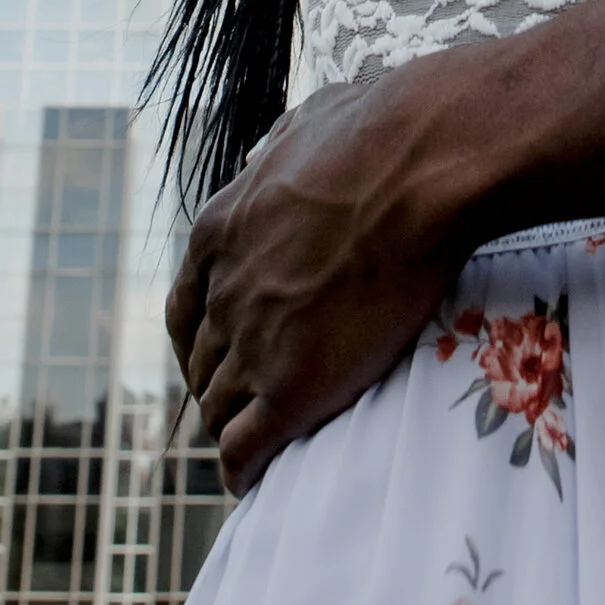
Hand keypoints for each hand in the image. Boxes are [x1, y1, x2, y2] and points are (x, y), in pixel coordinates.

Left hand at [165, 59, 471, 494]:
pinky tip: (250, 482)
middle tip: (238, 406)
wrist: (419, 165)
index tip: (214, 356)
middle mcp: (225, 292)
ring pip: (217, 410)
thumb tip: (299, 135)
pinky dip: (242, 471)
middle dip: (215, 386)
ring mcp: (253, 343)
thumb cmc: (384, 130)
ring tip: (250, 450)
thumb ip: (290, 144)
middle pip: (200, 363)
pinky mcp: (290, 389)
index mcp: (220, 232)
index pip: (185, 307)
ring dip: (231, 429)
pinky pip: (244, 451)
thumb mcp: (311, 122)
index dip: (198, 339)